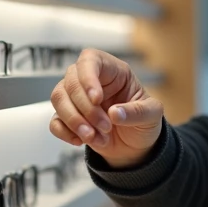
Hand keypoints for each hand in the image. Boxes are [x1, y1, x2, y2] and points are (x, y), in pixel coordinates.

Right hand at [49, 48, 163, 168]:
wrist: (136, 147)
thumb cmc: (144, 123)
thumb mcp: (152, 115)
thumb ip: (138, 112)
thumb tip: (114, 113)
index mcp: (113, 71)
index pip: (90, 59)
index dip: (88, 77)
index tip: (97, 99)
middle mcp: (91, 80)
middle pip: (71, 81)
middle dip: (86, 108)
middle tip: (106, 127)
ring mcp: (77, 99)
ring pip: (58, 98)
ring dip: (74, 121)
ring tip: (94, 137)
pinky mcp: (68, 118)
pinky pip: (54, 121)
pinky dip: (65, 132)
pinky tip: (82, 141)